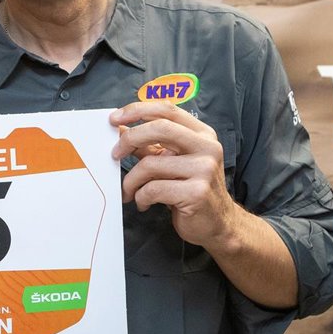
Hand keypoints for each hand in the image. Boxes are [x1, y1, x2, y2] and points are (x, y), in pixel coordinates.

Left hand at [110, 101, 239, 250]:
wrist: (217, 224)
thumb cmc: (190, 189)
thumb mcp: (173, 161)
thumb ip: (150, 144)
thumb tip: (120, 129)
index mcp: (202, 134)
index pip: (167, 110)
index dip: (137, 110)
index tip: (115, 119)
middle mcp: (207, 147)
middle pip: (159, 128)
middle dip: (129, 139)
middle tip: (114, 154)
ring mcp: (204, 169)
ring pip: (150, 164)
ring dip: (131, 180)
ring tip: (130, 191)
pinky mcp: (196, 193)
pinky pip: (153, 189)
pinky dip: (140, 197)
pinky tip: (144, 203)